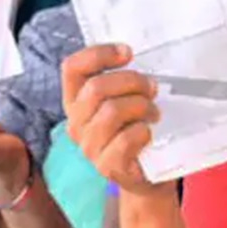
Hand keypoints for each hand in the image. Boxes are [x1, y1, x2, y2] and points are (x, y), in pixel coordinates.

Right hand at [60, 42, 160, 194]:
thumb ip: (121, 81)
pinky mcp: (107, 166)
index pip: (73, 68)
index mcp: (76, 101)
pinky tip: (149, 133)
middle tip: (152, 88)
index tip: (127, 53)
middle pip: (96, 88)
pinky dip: (143, 131)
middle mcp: (76, 123)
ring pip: (111, 112)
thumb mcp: (124, 100)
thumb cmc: (136, 130)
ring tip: (154, 113)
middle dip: (131, 82)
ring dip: (141, 106)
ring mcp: (89, 147)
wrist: (147, 175)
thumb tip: (135, 56)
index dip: (99, 54)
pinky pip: (125, 139)